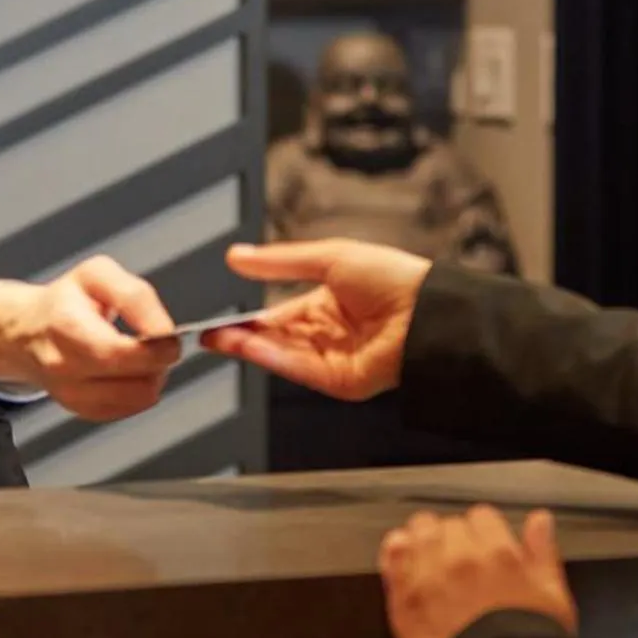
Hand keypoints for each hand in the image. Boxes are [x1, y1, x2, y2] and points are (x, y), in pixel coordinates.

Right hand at [0, 255, 179, 420]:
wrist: (26, 331)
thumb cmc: (66, 300)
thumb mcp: (98, 274)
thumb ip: (136, 297)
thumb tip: (164, 331)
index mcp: (67, 326)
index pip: (121, 352)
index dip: (158, 348)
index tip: (170, 336)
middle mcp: (64, 366)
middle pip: (136, 381)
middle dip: (160, 362)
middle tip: (161, 344)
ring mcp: (70, 394)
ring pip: (139, 398)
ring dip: (153, 377)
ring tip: (143, 355)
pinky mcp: (81, 410)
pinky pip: (130, 409)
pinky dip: (139, 391)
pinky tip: (128, 370)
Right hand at [199, 239, 429, 400]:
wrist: (428, 310)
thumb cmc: (392, 277)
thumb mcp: (328, 258)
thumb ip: (279, 262)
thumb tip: (236, 256)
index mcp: (327, 305)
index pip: (278, 317)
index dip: (249, 320)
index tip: (219, 319)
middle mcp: (328, 334)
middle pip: (275, 339)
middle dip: (241, 337)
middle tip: (208, 334)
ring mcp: (333, 359)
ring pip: (281, 355)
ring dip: (249, 348)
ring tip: (218, 338)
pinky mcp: (339, 380)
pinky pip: (298, 368)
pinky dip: (271, 358)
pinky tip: (248, 346)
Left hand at [380, 506, 577, 637]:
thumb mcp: (552, 596)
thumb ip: (542, 553)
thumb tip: (539, 520)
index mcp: (497, 552)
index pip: (481, 516)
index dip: (483, 531)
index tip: (484, 546)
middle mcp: (458, 557)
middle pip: (447, 525)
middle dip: (454, 538)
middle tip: (459, 561)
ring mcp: (427, 576)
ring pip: (417, 533)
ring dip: (424, 541)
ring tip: (431, 561)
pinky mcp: (403, 599)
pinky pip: (391, 557)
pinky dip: (396, 553)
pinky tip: (404, 561)